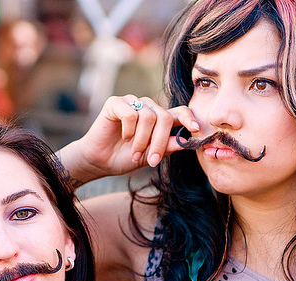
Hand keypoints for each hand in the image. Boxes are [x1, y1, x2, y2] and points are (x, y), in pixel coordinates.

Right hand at [58, 95, 198, 184]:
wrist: (99, 161)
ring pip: (149, 117)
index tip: (196, 129)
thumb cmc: (124, 157)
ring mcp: (132, 103)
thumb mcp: (150, 155)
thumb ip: (167, 147)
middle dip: (160, 141)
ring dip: (142, 140)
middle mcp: (147, 107)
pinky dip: (129, 130)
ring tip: (134, 153)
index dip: (189, 118)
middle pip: (165, 117)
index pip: (179, 112)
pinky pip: (131, 114)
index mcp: (159, 118)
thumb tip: (185, 142)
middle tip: (151, 160)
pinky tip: (123, 137)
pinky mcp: (116, 103)